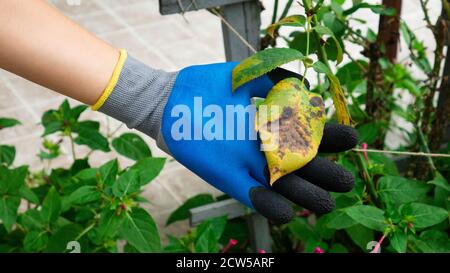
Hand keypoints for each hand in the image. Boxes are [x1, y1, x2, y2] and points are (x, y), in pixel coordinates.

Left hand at [160, 62, 357, 223]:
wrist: (168, 100)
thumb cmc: (203, 85)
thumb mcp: (240, 75)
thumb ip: (270, 76)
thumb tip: (303, 83)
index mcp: (269, 123)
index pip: (306, 133)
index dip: (330, 138)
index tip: (351, 139)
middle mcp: (261, 146)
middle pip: (299, 164)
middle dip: (324, 173)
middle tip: (346, 181)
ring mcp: (244, 162)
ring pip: (280, 184)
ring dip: (303, 195)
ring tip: (326, 205)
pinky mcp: (224, 175)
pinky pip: (249, 194)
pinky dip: (267, 204)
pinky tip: (287, 213)